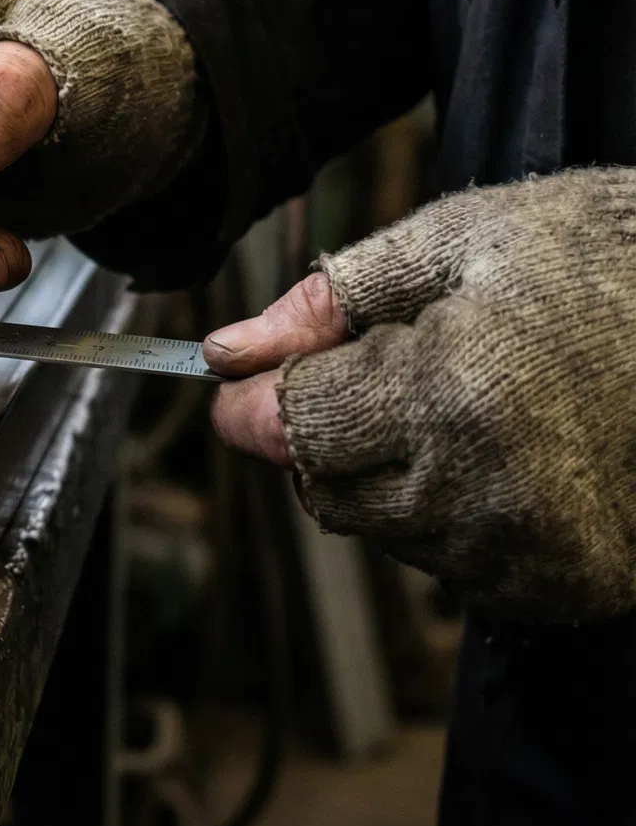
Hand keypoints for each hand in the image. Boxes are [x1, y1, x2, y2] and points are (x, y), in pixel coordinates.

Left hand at [208, 170, 635, 621]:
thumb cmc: (599, 254)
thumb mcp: (451, 241)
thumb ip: (324, 304)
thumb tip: (225, 351)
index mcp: (454, 395)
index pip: (291, 429)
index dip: (253, 400)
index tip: (240, 377)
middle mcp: (491, 492)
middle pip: (327, 489)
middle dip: (325, 431)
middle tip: (385, 367)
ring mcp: (538, 551)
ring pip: (385, 531)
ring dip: (389, 472)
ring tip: (468, 398)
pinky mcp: (575, 584)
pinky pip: (456, 563)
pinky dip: (453, 511)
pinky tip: (505, 449)